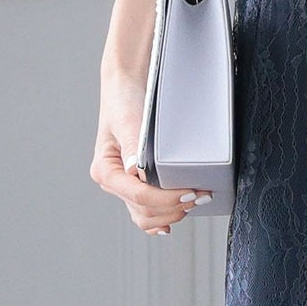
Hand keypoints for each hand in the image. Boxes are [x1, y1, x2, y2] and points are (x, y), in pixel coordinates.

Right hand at [88, 67, 212, 235]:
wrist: (125, 85)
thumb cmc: (124, 100)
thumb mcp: (128, 119)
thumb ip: (132, 143)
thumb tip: (135, 169)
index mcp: (105, 169)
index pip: (138, 196)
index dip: (166, 199)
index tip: (190, 192)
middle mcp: (112, 181)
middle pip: (143, 211)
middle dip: (173, 208)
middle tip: (201, 196)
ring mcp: (123, 183)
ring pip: (144, 215)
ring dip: (170, 214)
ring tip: (195, 202)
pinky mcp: (135, 180)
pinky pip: (144, 208)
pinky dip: (159, 216)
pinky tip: (172, 220)